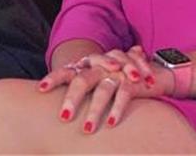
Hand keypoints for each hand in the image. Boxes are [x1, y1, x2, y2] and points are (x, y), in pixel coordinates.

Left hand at [39, 47, 164, 132]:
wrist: (155, 73)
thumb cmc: (119, 81)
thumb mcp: (99, 82)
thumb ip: (82, 90)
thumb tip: (58, 109)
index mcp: (89, 66)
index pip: (67, 70)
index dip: (54, 78)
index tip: (41, 89)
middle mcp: (100, 66)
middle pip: (82, 80)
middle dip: (72, 99)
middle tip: (64, 118)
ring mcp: (117, 71)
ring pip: (103, 90)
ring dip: (95, 111)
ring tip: (88, 129)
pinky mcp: (133, 80)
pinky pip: (124, 93)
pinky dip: (117, 109)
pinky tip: (112, 124)